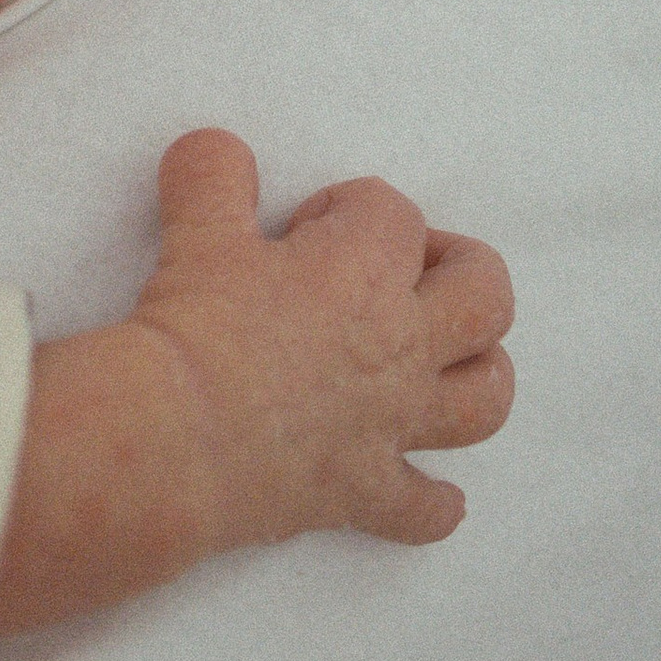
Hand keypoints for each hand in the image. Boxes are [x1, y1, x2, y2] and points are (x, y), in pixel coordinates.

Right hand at [132, 127, 514, 557]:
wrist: (175, 441)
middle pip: (485, 296)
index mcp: (368, 269)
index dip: (348, 207)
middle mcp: (401, 345)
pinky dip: (433, 502)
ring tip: (442, 364)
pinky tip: (429, 494)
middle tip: (405, 271)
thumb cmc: (194, 329)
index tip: (302, 228)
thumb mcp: (198, 231)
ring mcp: (392, 423)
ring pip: (484, 399)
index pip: (393, 212)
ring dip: (476, 376)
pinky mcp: (364, 491)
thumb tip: (216, 152)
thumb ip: (213, 175)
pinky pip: (424, 508)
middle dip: (462, 271)